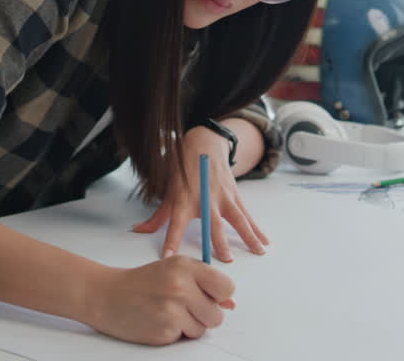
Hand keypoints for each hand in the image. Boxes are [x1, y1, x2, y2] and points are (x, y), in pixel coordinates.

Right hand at [87, 256, 234, 343]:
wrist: (106, 295)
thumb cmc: (142, 282)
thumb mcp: (174, 270)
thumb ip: (204, 283)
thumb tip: (230, 304)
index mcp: (186, 266)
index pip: (226, 287)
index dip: (220, 296)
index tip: (207, 295)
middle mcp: (180, 286)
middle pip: (218, 315)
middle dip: (204, 315)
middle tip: (183, 306)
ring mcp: (172, 309)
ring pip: (203, 330)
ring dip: (189, 326)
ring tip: (168, 312)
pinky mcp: (164, 330)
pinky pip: (185, 338)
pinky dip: (174, 333)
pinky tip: (158, 321)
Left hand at [132, 126, 268, 260]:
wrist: (203, 144)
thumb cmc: (183, 171)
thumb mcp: (168, 191)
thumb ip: (157, 216)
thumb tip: (138, 231)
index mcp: (184, 200)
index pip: (175, 223)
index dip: (171, 240)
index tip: (168, 257)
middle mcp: (205, 199)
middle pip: (213, 223)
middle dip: (219, 241)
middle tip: (226, 260)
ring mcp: (223, 196)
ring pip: (238, 218)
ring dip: (248, 236)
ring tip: (257, 252)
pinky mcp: (235, 195)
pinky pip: (247, 214)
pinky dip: (257, 228)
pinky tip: (265, 241)